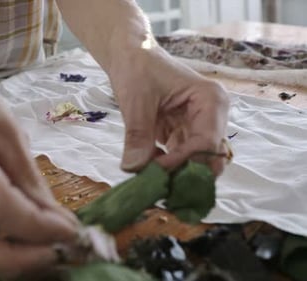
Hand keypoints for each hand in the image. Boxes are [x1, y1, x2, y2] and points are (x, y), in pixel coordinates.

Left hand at [109, 47, 229, 174]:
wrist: (129, 55)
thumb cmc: (137, 67)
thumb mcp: (136, 101)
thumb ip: (138, 135)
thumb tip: (133, 168)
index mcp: (210, 101)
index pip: (207, 142)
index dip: (183, 161)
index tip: (155, 170)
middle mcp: (211, 116)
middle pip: (209, 157)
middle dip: (185, 173)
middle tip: (158, 183)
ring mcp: (198, 126)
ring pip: (196, 162)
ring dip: (175, 173)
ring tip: (150, 180)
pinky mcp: (183, 134)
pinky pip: (180, 158)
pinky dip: (166, 167)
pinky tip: (148, 171)